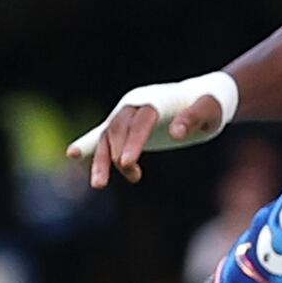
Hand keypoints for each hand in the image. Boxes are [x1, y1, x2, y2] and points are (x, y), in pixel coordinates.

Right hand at [65, 80, 229, 187]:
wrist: (202, 97)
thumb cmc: (210, 104)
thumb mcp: (209, 110)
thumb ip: (193, 118)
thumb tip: (176, 132)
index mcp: (156, 99)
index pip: (141, 119)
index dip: (133, 141)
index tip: (128, 164)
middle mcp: (136, 104)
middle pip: (118, 128)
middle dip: (114, 154)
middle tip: (116, 178)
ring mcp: (128, 115)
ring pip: (107, 136)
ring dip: (100, 159)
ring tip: (99, 185)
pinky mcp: (126, 127)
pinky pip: (103, 136)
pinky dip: (88, 144)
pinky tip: (72, 154)